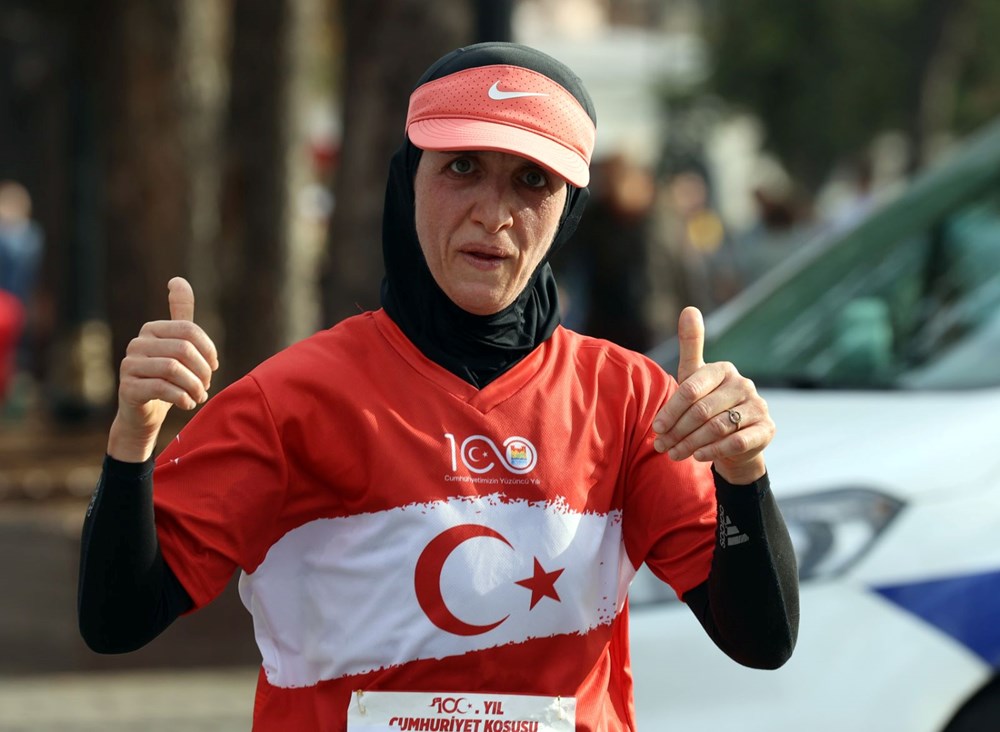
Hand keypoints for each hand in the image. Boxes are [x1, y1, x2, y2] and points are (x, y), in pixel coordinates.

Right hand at [107, 277, 218, 461]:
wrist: (143, 413)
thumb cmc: (166, 377)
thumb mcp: (176, 344)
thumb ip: (180, 315)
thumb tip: (177, 279)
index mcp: (152, 329)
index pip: (189, 330)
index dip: (208, 349)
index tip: (213, 366)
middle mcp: (137, 343)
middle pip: (183, 349)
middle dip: (202, 370)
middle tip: (206, 386)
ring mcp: (129, 365)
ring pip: (174, 369)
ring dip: (194, 386)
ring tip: (199, 396)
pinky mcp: (127, 388)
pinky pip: (162, 388)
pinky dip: (182, 397)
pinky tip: (187, 404)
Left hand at [652, 306, 773, 484]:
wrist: (735, 439)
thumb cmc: (707, 403)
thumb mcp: (694, 376)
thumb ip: (691, 345)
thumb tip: (689, 308)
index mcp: (723, 369)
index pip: (690, 389)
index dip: (670, 410)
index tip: (656, 427)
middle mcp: (744, 384)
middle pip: (701, 412)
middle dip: (678, 431)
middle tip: (661, 445)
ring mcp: (758, 406)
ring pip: (717, 428)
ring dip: (690, 444)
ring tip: (673, 454)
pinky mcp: (767, 429)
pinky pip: (735, 442)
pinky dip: (713, 451)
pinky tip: (697, 457)